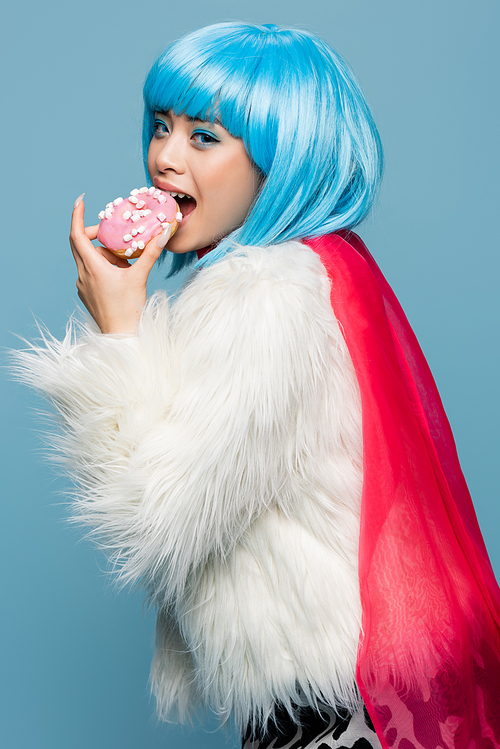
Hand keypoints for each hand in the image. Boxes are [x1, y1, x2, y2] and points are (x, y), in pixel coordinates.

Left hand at [70, 195, 165, 333]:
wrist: (121, 336)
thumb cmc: (129, 310)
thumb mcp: (140, 277)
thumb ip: (150, 253)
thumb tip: (163, 232)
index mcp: (92, 268)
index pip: (76, 234)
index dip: (77, 215)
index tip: (80, 200)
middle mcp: (83, 275)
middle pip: (79, 244)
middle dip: (93, 234)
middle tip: (109, 230)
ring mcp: (83, 285)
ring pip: (87, 259)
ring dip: (102, 254)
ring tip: (124, 262)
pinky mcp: (87, 294)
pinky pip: (90, 272)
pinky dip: (102, 267)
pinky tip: (119, 275)